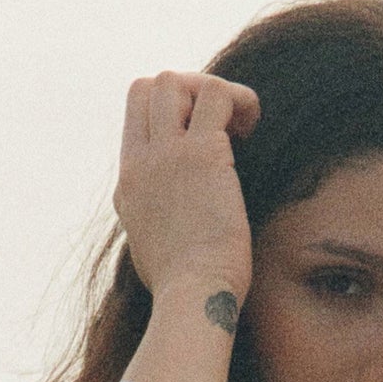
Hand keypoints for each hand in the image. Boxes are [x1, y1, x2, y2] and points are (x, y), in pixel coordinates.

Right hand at [115, 71, 260, 304]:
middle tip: (219, 126)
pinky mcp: (203, 154)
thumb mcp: (156, 256)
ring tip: (239, 124)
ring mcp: (167, 155)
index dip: (169, 117)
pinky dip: (239, 99)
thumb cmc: (186, 294)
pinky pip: (218, 95)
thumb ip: (157, 228)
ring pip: (174, 82)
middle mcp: (141, 164)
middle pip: (148, 89)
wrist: (192, 299)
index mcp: (128, 187)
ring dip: (210, 92)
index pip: (135, 121)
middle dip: (186, 94)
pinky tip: (253, 124)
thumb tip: (173, 229)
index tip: (199, 142)